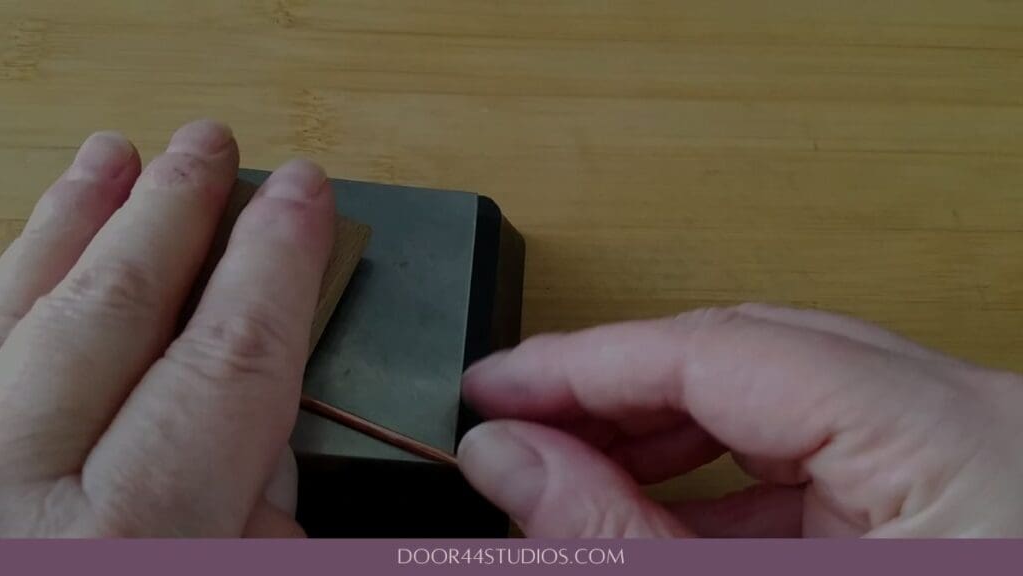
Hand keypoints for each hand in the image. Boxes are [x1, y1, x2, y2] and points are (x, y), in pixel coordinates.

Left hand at [0, 121, 334, 536]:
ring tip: (110, 158)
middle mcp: (18, 500)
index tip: (301, 196)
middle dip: (169, 213)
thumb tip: (268, 441)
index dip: (274, 265)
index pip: (228, 361)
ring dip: (70, 224)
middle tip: (207, 147)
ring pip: (12, 317)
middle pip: (111, 313)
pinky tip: (31, 252)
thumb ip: (263, 525)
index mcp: (134, 537)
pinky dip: (7, 288)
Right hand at [458, 305, 1022, 536]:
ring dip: (659, 429)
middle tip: (519, 425)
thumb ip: (621, 534)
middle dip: (615, 391)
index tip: (499, 385)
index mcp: (948, 440)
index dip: (585, 363)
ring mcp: (955, 447)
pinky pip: (808, 447)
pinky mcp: (935, 483)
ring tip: (569, 464)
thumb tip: (512, 458)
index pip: (720, 349)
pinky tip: (646, 503)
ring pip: (771, 391)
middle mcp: (967, 419)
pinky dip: (717, 474)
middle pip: (744, 353)